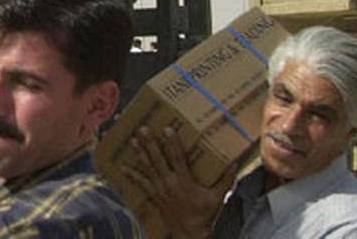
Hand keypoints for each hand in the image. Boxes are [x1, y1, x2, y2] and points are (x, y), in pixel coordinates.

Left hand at [122, 126, 236, 238]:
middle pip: (157, 159)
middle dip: (150, 143)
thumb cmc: (204, 213)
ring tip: (132, 140)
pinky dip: (131, 175)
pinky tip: (122, 167)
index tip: (167, 129)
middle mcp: (169, 182)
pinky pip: (141, 183)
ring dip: (140, 153)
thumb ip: (226, 180)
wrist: (190, 232)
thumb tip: (235, 163)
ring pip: (148, 168)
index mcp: (184, 181)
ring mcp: (160, 189)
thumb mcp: (218, 197)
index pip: (177, 158)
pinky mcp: (154, 195)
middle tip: (143, 129)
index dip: (172, 143)